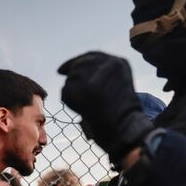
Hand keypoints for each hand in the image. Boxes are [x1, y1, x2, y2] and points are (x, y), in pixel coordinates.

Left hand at [58, 52, 152, 166]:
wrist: (125, 129)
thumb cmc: (121, 115)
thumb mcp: (117, 88)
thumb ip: (102, 77)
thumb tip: (74, 73)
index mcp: (119, 63)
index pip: (92, 56)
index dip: (75, 61)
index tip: (61, 70)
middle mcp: (109, 64)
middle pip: (79, 64)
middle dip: (70, 73)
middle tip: (61, 77)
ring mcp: (97, 75)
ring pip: (72, 78)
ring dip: (72, 90)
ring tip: (86, 105)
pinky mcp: (85, 87)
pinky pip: (67, 91)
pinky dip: (70, 102)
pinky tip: (83, 111)